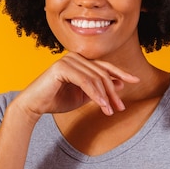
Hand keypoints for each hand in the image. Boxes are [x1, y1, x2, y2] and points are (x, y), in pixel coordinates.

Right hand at [14, 53, 139, 118]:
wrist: (34, 105)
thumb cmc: (57, 100)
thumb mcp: (84, 95)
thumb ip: (99, 88)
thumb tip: (120, 83)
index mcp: (80, 60)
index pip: (104, 66)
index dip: (121, 73)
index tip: (135, 81)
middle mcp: (75, 57)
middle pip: (102, 74)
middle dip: (113, 92)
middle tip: (120, 108)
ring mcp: (68, 60)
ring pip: (95, 78)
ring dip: (105, 96)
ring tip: (110, 111)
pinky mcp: (61, 67)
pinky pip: (85, 82)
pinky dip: (95, 94)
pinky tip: (102, 105)